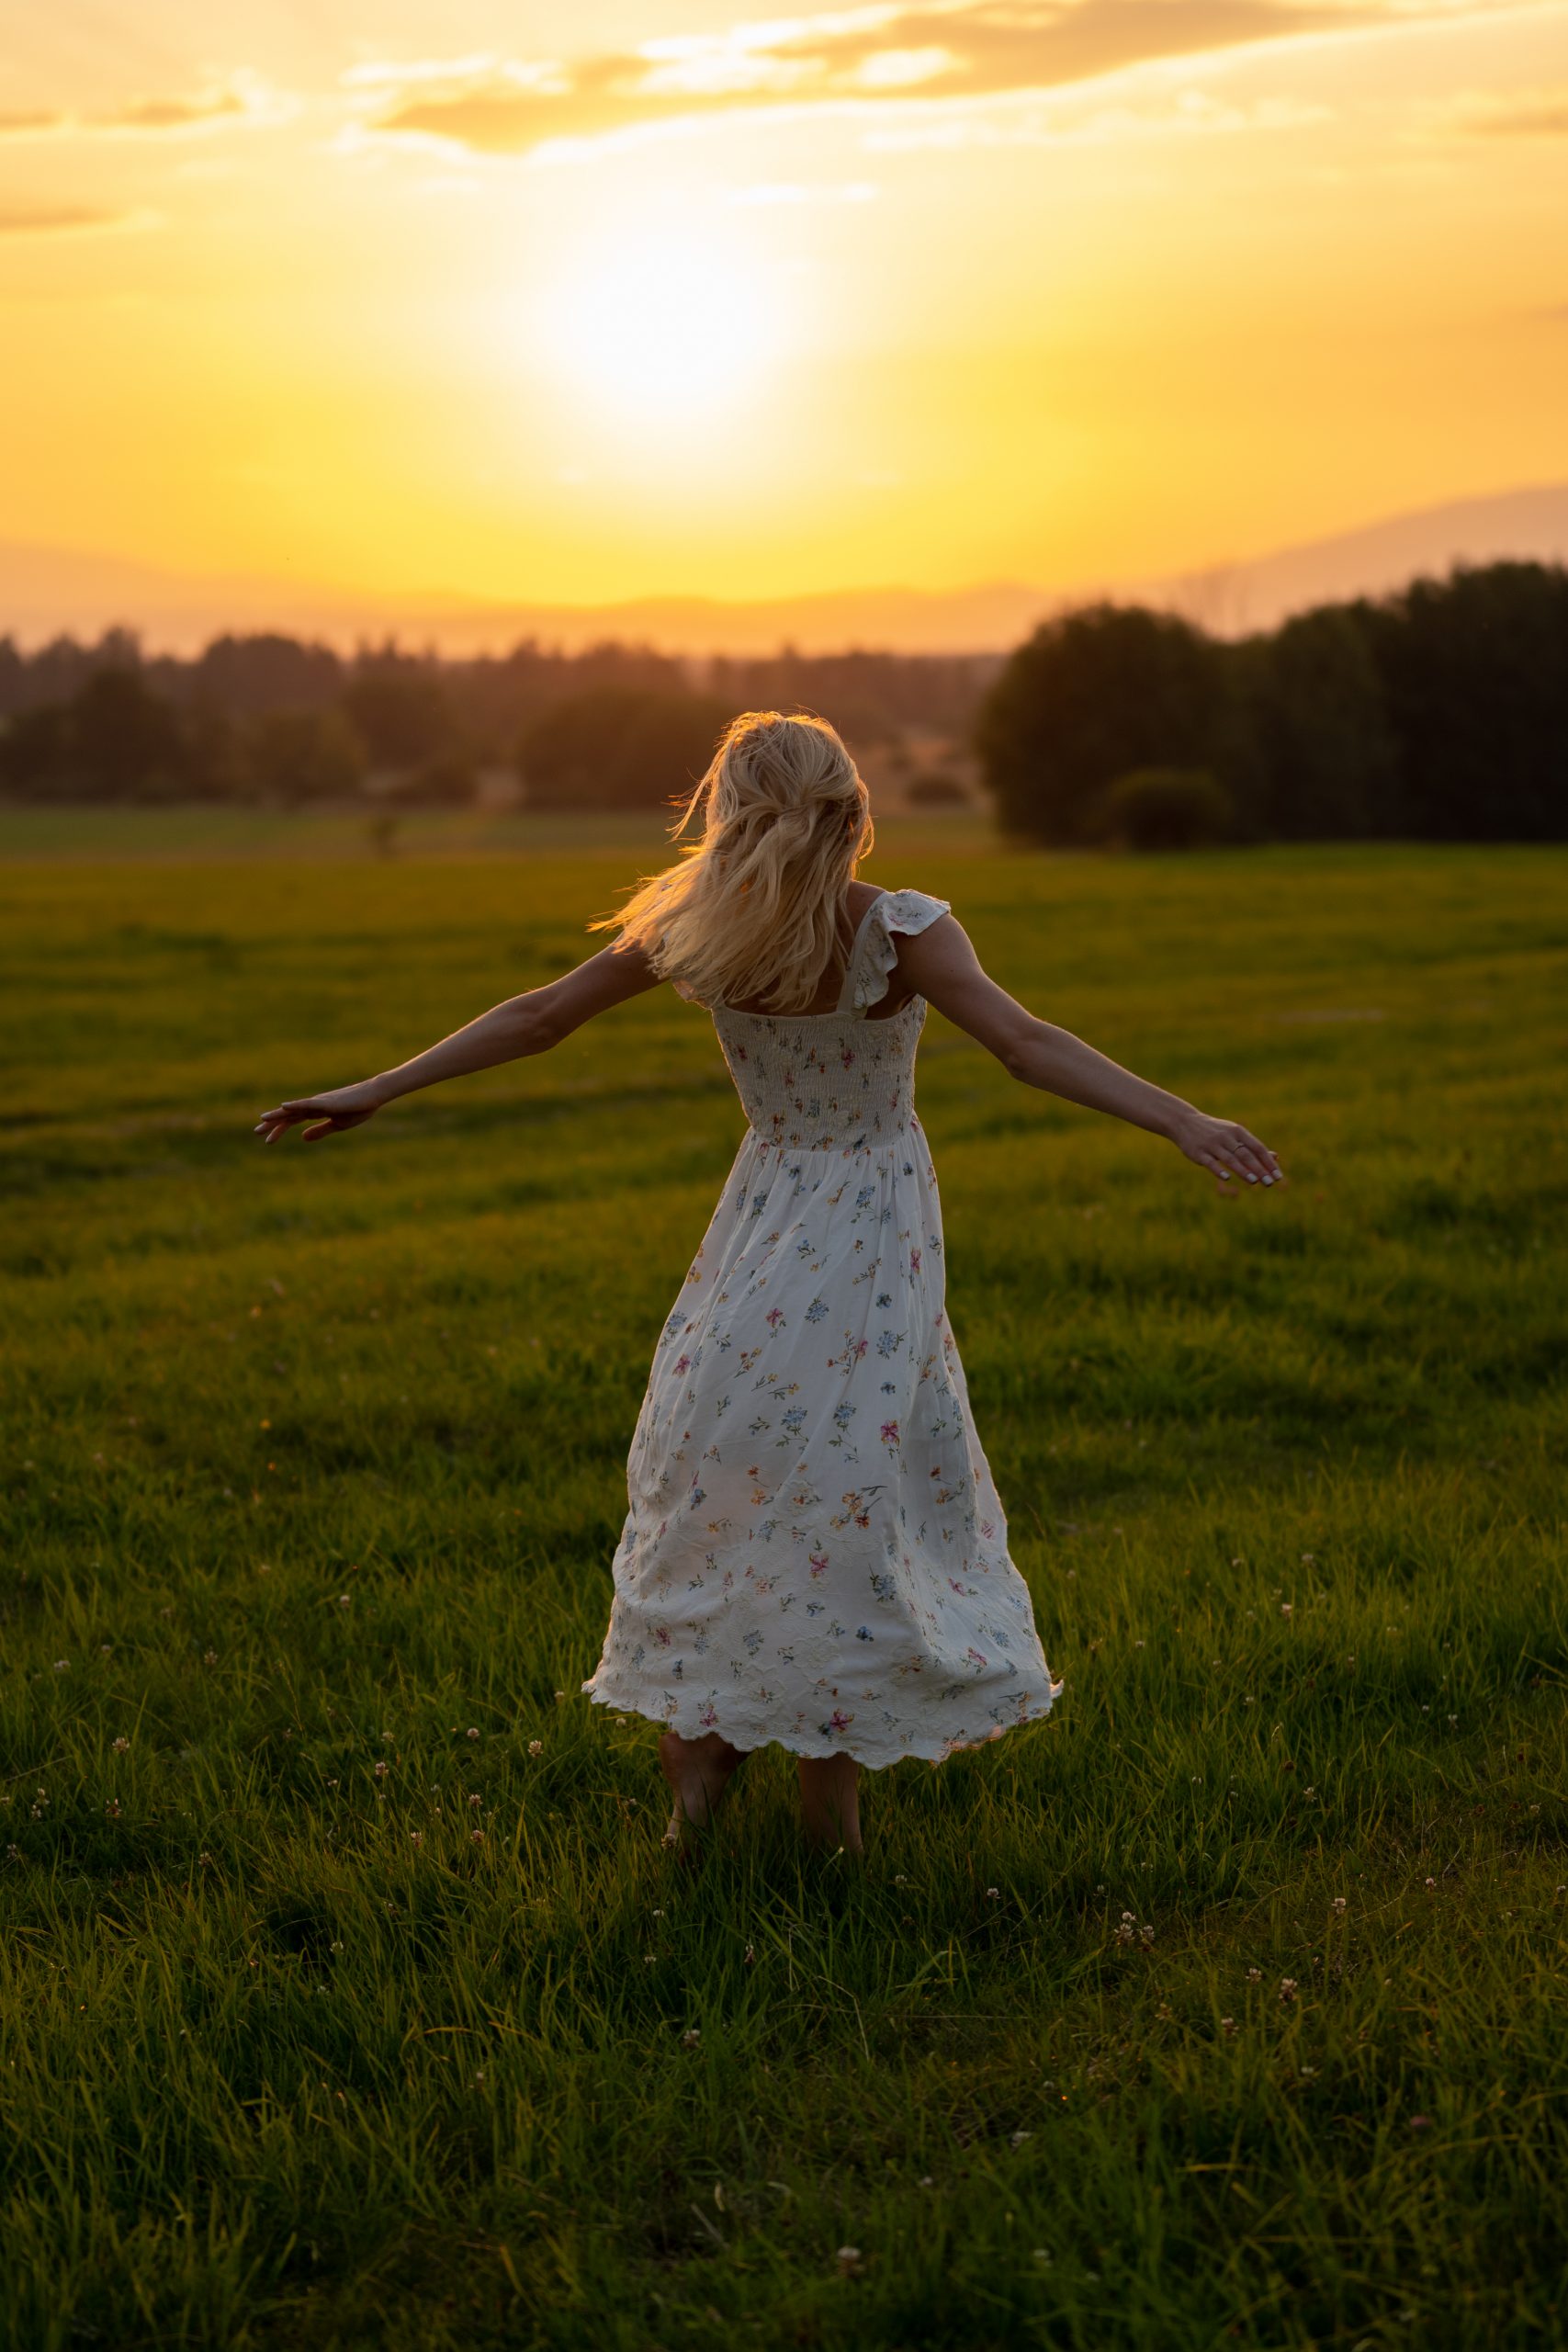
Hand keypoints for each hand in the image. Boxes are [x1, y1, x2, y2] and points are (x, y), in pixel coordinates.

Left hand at [254, 1079, 385, 1144]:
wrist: (373, 1097)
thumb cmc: (358, 1109)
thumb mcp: (337, 1125)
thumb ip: (319, 1131)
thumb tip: (302, 1138)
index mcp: (315, 1112)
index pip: (292, 1121)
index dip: (279, 1129)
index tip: (267, 1141)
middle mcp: (313, 1105)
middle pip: (288, 1115)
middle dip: (272, 1124)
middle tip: (256, 1133)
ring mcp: (319, 1102)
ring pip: (294, 1109)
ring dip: (278, 1115)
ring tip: (262, 1120)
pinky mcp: (326, 1102)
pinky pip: (307, 1103)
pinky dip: (295, 1105)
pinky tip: (284, 1106)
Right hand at [1171, 1109, 1282, 1190]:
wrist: (1185, 1122)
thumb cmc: (1215, 1131)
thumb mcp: (1235, 1135)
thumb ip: (1253, 1147)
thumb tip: (1275, 1158)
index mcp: (1237, 1132)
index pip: (1257, 1147)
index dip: (1269, 1162)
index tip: (1278, 1176)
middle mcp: (1226, 1137)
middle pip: (1246, 1154)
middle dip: (1259, 1169)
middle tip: (1270, 1183)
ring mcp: (1212, 1144)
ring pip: (1230, 1159)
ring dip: (1243, 1170)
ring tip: (1255, 1181)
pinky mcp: (1198, 1152)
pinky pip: (1210, 1162)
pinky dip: (1218, 1169)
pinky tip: (1227, 1178)